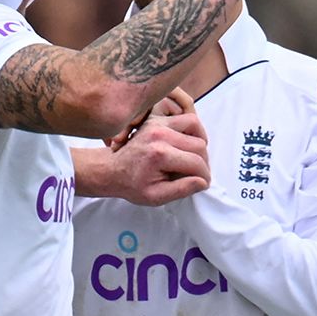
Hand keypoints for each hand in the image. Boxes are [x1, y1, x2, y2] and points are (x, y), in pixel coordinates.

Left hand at [92, 90, 209, 205]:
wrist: (112, 169)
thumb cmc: (131, 185)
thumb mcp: (156, 196)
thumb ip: (181, 189)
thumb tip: (202, 182)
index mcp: (160, 154)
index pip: (196, 163)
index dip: (205, 176)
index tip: (204, 183)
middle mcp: (160, 134)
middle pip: (199, 145)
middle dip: (204, 162)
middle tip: (199, 174)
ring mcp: (158, 123)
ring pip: (195, 127)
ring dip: (200, 143)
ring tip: (195, 158)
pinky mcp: (157, 119)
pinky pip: (184, 119)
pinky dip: (191, 131)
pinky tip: (187, 146)